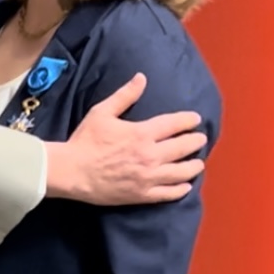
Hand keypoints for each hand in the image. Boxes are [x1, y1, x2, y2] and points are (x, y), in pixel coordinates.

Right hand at [46, 73, 205, 204]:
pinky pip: (168, 193)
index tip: (196, 119)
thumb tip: (142, 78)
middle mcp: (150, 155)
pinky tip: (186, 186)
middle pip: (182, 148)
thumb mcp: (102, 112)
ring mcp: (148, 177)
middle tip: (201, 139)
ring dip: (193, 166)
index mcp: (142, 133)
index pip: (174, 124)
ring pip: (181, 172)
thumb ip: (124, 95)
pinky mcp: (142, 195)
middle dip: (195, 142)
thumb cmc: (85, 141)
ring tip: (198, 163)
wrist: (72, 172)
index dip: (188, 120)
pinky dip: (180, 189)